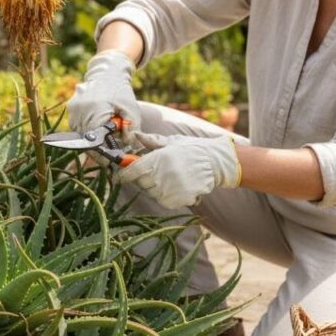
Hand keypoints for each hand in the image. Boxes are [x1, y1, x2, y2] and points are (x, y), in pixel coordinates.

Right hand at [66, 50, 140, 143]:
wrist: (108, 74)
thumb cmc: (121, 93)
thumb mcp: (132, 111)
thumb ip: (131, 131)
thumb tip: (129, 147)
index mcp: (96, 110)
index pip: (95, 140)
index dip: (102, 152)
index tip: (109, 159)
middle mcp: (81, 109)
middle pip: (86, 138)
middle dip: (97, 146)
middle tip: (108, 147)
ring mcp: (73, 108)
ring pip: (80, 134)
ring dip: (90, 138)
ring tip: (103, 131)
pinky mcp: (70, 108)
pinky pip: (76, 126)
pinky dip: (85, 129)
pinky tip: (95, 123)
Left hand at [117, 133, 241, 208]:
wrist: (215, 163)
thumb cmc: (192, 150)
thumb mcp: (171, 142)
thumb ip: (151, 141)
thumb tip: (136, 135)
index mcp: (158, 158)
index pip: (132, 171)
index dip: (123, 174)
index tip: (120, 176)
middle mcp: (162, 175)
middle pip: (141, 183)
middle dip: (144, 177)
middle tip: (156, 170)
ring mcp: (171, 190)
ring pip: (152, 193)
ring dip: (156, 187)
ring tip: (170, 177)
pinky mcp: (178, 201)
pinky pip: (164, 201)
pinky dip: (167, 195)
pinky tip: (177, 186)